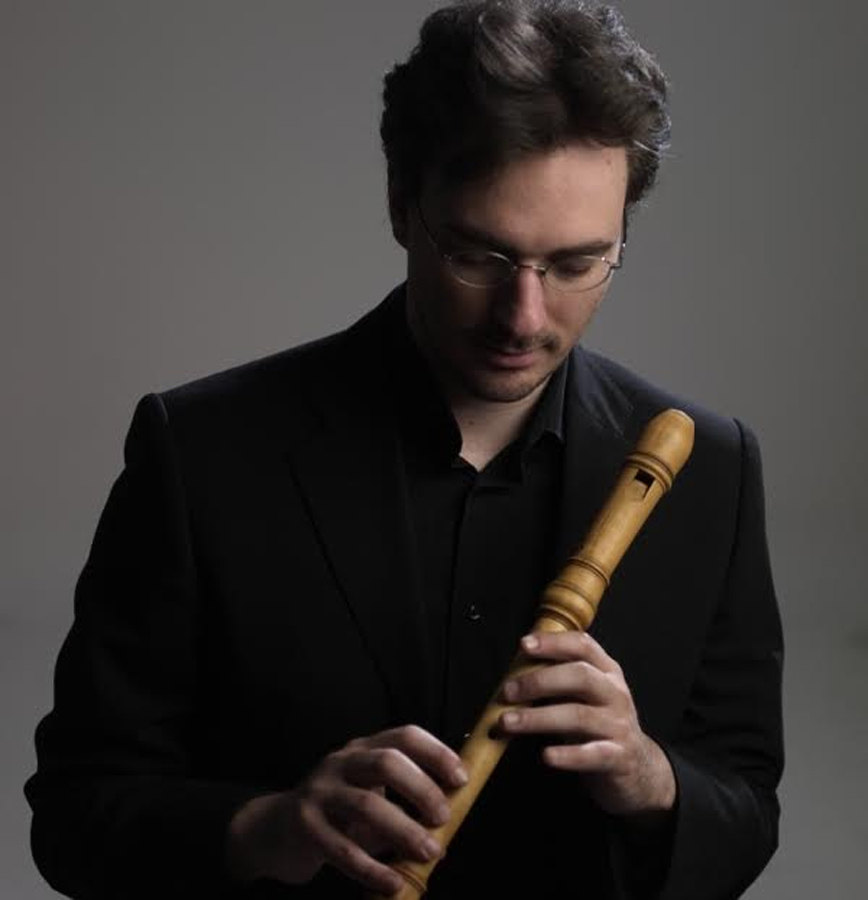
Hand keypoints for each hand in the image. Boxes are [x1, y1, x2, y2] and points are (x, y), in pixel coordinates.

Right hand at [226, 725, 467, 894]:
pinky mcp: (304, 826)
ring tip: (430, 852)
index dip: (436, 753)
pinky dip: (373, 869)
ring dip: (404, 830)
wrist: (274, 831)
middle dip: (422, 789)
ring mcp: (320, 792)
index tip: (461, 779)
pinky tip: (394, 883)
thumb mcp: (370, 795)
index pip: (404, 735)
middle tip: (444, 817)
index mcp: (363, 748)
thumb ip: (405, 800)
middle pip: (386, 762)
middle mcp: (341, 762)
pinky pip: (343, 849)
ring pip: (366, 805)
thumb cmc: (338, 814)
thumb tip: (452, 818)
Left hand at [497, 631, 675, 817]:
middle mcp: (615, 694)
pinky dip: (567, 755)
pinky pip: (592, 754)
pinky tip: (546, 755)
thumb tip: (512, 674)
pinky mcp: (619, 758)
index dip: (554, 642)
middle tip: (508, 691)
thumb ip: (557, 681)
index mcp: (606, 671)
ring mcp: (619, 725)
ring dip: (538, 718)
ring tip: (508, 722)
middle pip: (580, 676)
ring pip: (579, 716)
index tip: (524, 644)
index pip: (583, 646)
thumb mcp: (583, 696)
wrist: (639, 769)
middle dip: (539, 681)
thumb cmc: (597, 725)